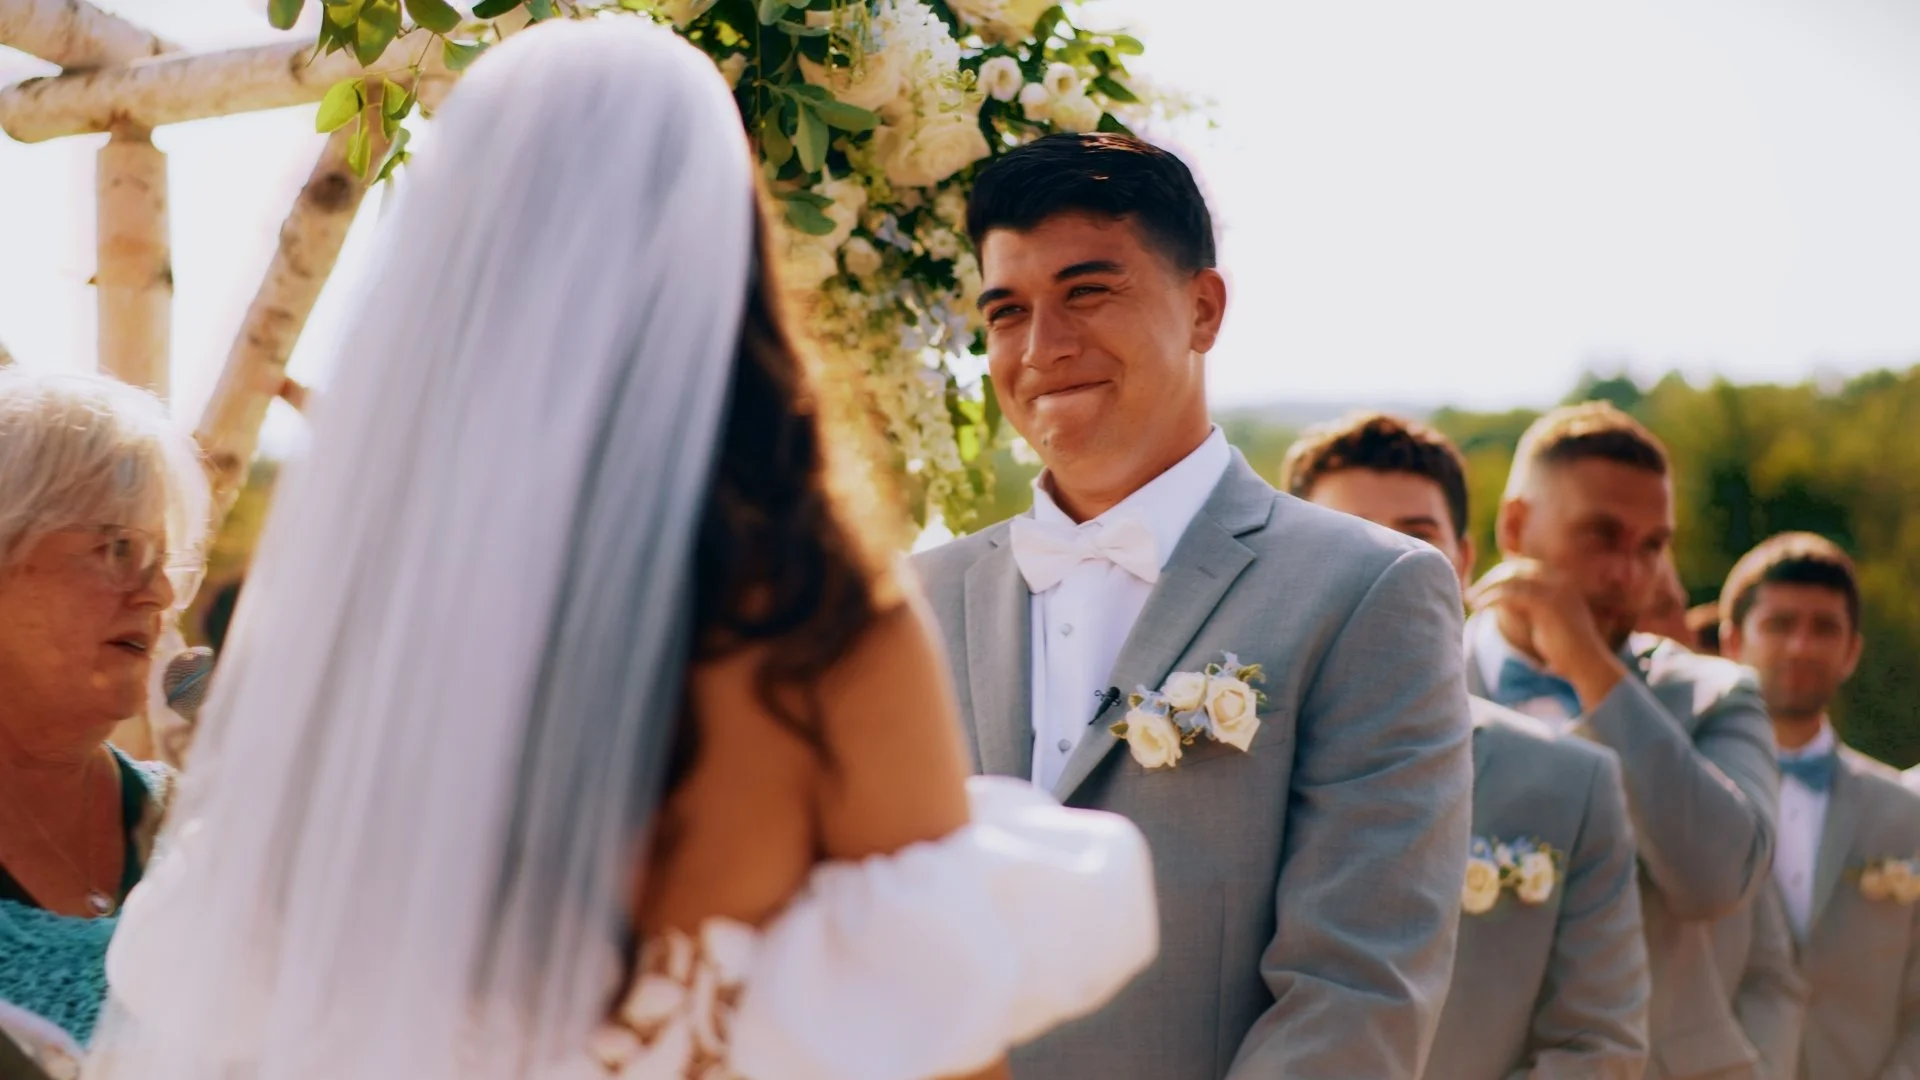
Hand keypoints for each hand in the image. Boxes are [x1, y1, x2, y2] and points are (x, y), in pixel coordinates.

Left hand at [1468, 558, 1626, 708]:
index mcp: (1560, 580)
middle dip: (1490, 580)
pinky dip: (1491, 599)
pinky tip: (1479, 608)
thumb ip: (1532, 604)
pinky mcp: (1547, 604)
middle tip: (1472, 594)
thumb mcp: (1548, 619)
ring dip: (1486, 588)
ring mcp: (1554, 590)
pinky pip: (1510, 595)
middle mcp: (1559, 580)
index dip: (1500, 575)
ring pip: (1510, 580)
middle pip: (1514, 569)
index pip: (1523, 567)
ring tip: (1470, 601)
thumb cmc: (1566, 647)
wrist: (1587, 663)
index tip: (1483, 588)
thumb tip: (1506, 599)